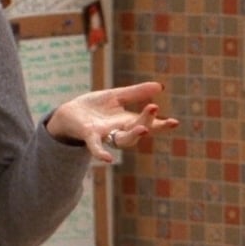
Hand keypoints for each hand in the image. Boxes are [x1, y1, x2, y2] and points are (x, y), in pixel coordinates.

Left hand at [45, 81, 178, 162]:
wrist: (69, 113)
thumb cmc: (95, 107)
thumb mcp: (116, 96)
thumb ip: (136, 93)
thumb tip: (160, 87)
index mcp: (127, 121)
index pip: (148, 123)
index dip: (161, 124)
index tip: (174, 122)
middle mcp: (119, 130)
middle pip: (138, 130)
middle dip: (147, 121)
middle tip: (154, 107)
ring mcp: (105, 134)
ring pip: (123, 139)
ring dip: (134, 135)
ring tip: (143, 128)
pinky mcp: (89, 135)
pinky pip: (96, 146)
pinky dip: (101, 152)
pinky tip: (107, 159)